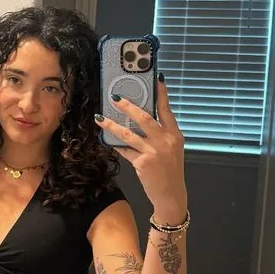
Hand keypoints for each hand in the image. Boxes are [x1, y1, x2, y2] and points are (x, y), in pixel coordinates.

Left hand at [95, 76, 186, 220]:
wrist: (171, 195)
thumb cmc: (170, 170)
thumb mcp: (171, 149)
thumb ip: (160, 134)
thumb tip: (140, 119)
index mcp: (174, 134)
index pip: (166, 110)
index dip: (161, 93)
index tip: (156, 78)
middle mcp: (165, 141)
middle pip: (144, 117)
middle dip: (128, 106)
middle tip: (115, 97)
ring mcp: (153, 152)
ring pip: (128, 133)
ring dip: (111, 125)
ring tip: (100, 118)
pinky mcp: (142, 163)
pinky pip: (124, 150)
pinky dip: (115, 145)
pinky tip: (105, 139)